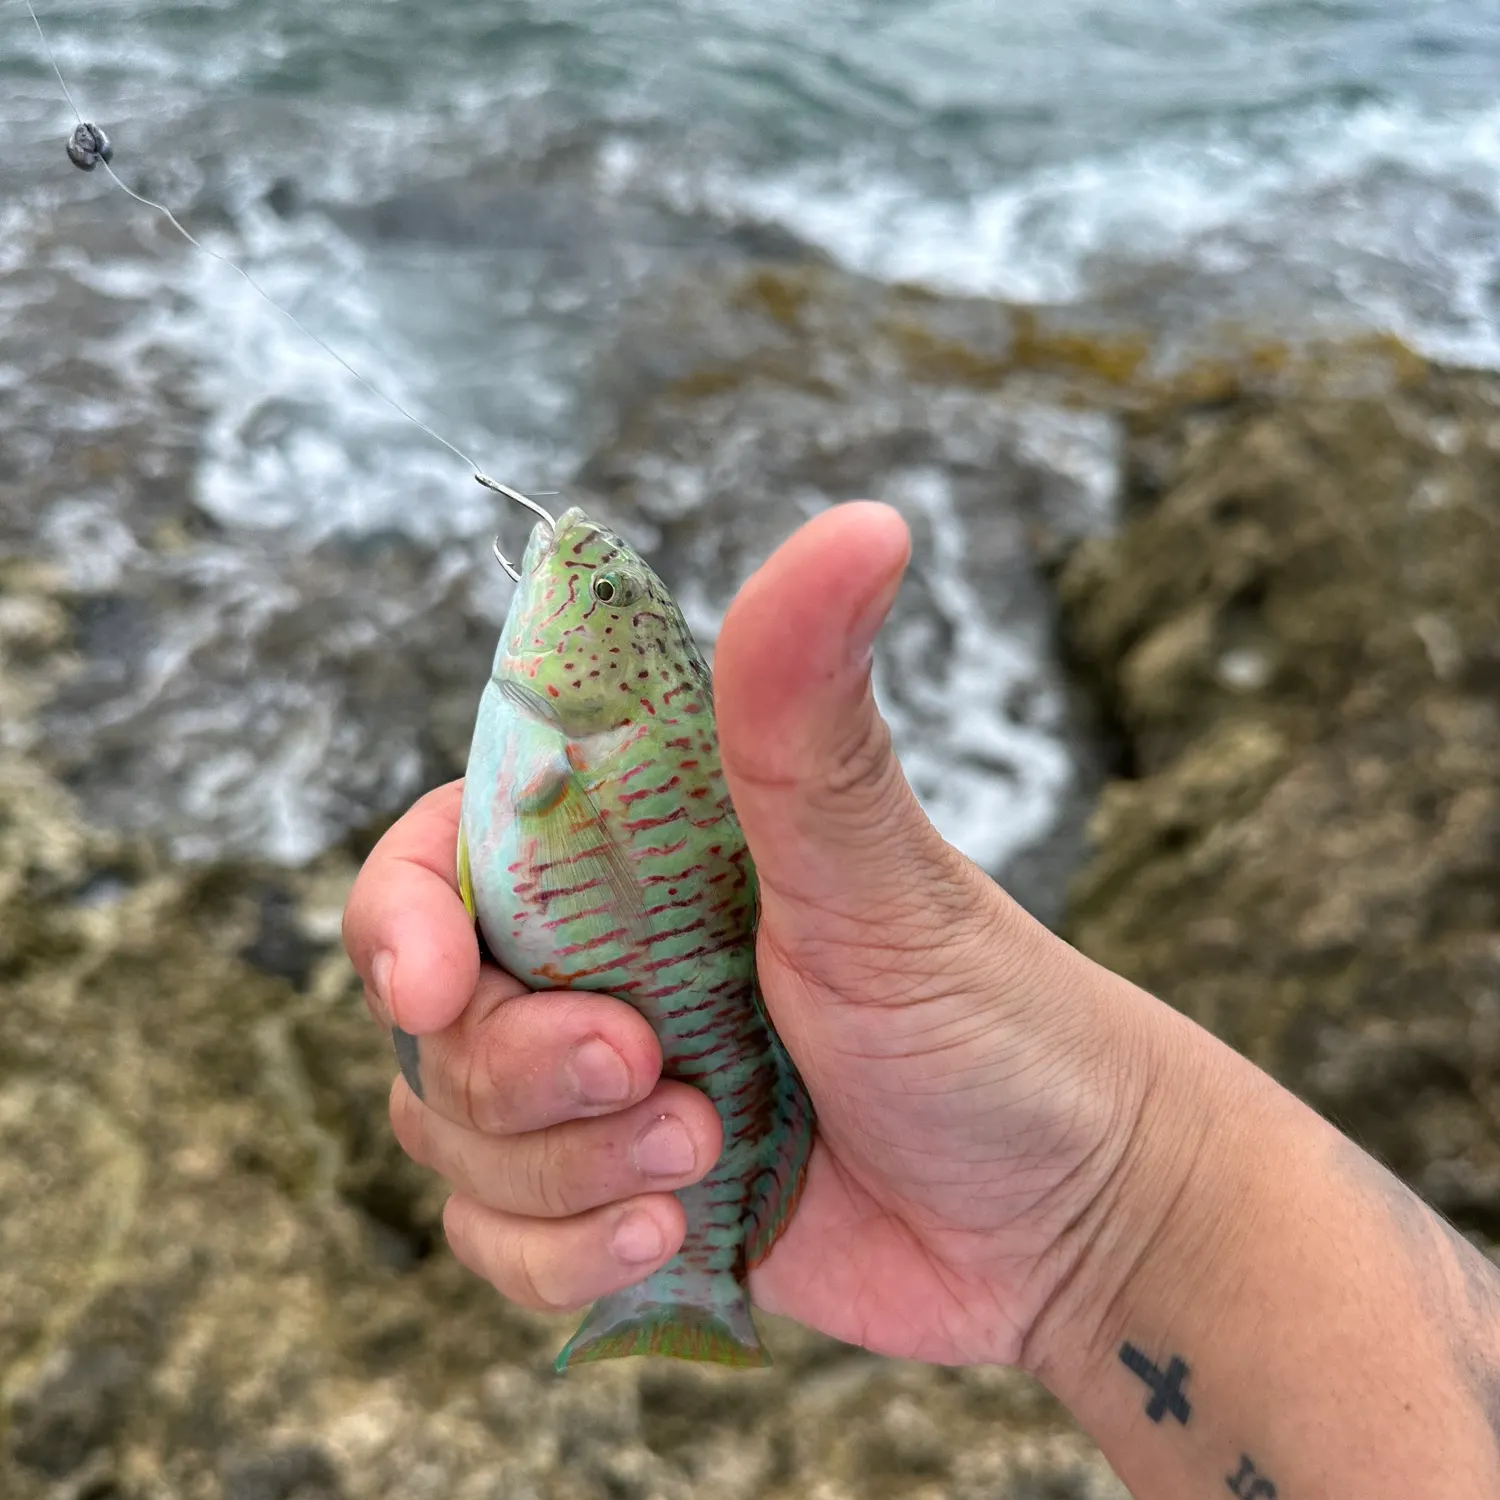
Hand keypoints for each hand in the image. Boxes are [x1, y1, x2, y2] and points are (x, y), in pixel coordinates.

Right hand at [343, 502, 1153, 1366]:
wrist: (1066, 1219)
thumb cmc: (990, 1017)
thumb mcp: (880, 869)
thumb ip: (809, 715)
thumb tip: (863, 522)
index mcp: (633, 861)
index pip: (443, 860)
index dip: (401, 920)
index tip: (432, 986)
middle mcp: (603, 966)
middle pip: (435, 1020)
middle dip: (521, 1071)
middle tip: (662, 1078)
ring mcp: (607, 1095)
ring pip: (455, 1141)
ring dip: (564, 1174)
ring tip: (706, 1159)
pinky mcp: (623, 1203)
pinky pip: (501, 1247)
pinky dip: (565, 1258)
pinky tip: (673, 1239)